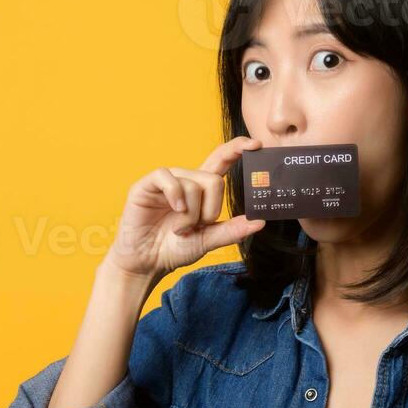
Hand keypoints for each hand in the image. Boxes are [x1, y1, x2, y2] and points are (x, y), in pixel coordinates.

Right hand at [102, 135, 267, 282]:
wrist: (147, 263)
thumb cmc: (175, 249)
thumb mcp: (208, 240)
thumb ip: (231, 230)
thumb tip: (260, 222)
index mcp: (201, 189)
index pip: (221, 160)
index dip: (237, 149)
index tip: (256, 145)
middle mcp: (185, 180)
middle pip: (214, 180)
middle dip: (210, 209)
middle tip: (196, 227)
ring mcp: (166, 181)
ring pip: (193, 184)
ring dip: (190, 214)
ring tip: (179, 229)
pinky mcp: (147, 185)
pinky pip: (168, 178)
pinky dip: (175, 196)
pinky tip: (174, 211)